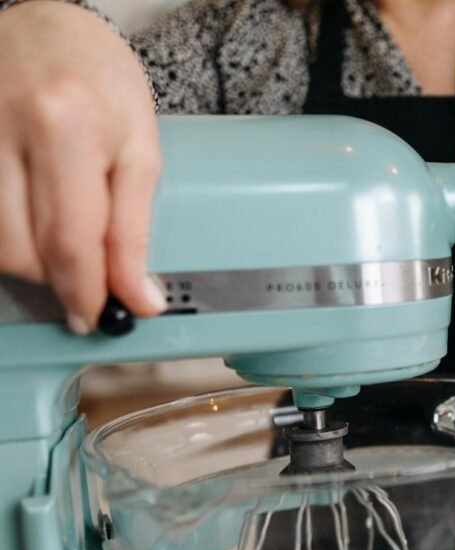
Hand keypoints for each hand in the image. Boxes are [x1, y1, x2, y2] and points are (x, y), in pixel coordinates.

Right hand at [0, 1, 164, 333]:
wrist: (44, 25)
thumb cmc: (100, 79)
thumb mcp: (141, 149)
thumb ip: (136, 229)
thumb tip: (141, 297)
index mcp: (68, 129)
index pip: (72, 241)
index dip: (87, 292)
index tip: (100, 316)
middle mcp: (8, 133)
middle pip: (25, 250)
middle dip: (61, 281)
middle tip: (88, 286)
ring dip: (33, 262)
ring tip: (63, 245)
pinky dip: (8, 237)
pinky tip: (32, 225)